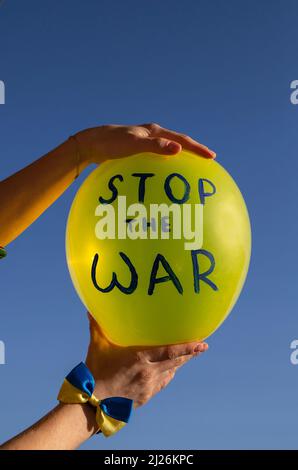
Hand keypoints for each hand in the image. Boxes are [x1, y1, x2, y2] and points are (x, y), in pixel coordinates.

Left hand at [75, 123, 215, 167]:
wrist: (90, 144)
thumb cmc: (111, 143)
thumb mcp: (133, 144)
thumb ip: (155, 147)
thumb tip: (178, 150)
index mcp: (154, 131)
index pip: (181, 140)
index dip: (197, 149)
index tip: (212, 158)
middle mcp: (152, 135)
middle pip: (179, 143)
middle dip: (194, 152)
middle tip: (209, 162)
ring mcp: (145, 143)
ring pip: (169, 150)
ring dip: (182, 158)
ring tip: (191, 170)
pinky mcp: (137, 152)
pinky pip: (157, 159)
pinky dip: (166, 166)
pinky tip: (165, 178)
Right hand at [85, 313, 207, 406]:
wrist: (93, 403)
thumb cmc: (95, 372)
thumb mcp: (97, 347)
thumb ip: (97, 327)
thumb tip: (90, 311)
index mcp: (140, 358)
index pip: (170, 352)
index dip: (188, 348)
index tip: (203, 344)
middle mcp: (149, 372)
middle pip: (176, 362)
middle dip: (191, 354)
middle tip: (202, 345)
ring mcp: (149, 386)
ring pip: (171, 372)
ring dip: (181, 363)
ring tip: (191, 354)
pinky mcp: (147, 396)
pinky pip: (163, 382)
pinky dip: (169, 373)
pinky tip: (171, 369)